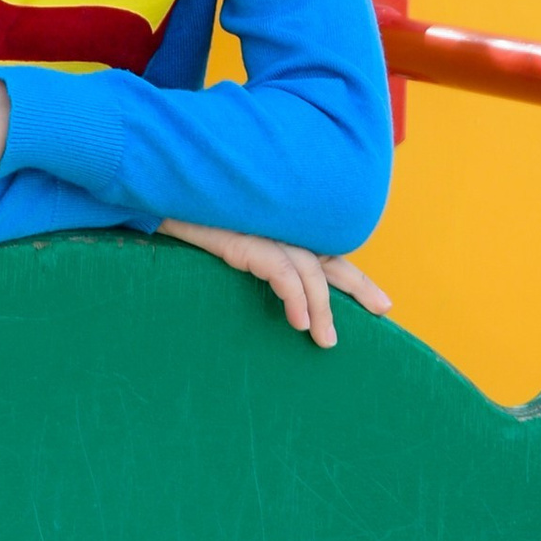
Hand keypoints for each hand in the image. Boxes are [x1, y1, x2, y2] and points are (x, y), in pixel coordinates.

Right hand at [158, 221, 391, 351]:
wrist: (156, 199)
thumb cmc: (188, 222)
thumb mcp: (228, 244)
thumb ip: (254, 260)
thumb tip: (273, 298)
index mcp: (279, 229)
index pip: (324, 254)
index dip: (352, 278)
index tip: (380, 303)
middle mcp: (278, 227)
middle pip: (329, 258)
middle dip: (358, 286)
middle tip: (384, 310)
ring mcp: (265, 231)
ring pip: (309, 272)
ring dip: (321, 309)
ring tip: (325, 341)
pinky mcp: (247, 240)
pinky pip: (281, 272)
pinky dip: (295, 298)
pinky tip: (299, 323)